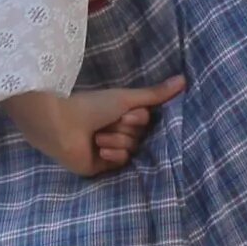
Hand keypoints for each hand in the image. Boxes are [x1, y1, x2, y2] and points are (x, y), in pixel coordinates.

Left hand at [2, 77, 185, 177]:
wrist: (62, 123)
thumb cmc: (91, 106)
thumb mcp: (127, 98)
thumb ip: (155, 94)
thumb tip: (184, 80)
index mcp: (121, 114)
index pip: (146, 121)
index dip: (138, 118)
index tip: (125, 112)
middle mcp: (116, 131)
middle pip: (140, 136)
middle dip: (125, 130)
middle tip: (107, 123)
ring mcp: (109, 149)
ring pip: (132, 149)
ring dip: (116, 141)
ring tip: (97, 136)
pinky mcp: (101, 165)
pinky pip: (122, 162)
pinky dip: (112, 154)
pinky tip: (99, 150)